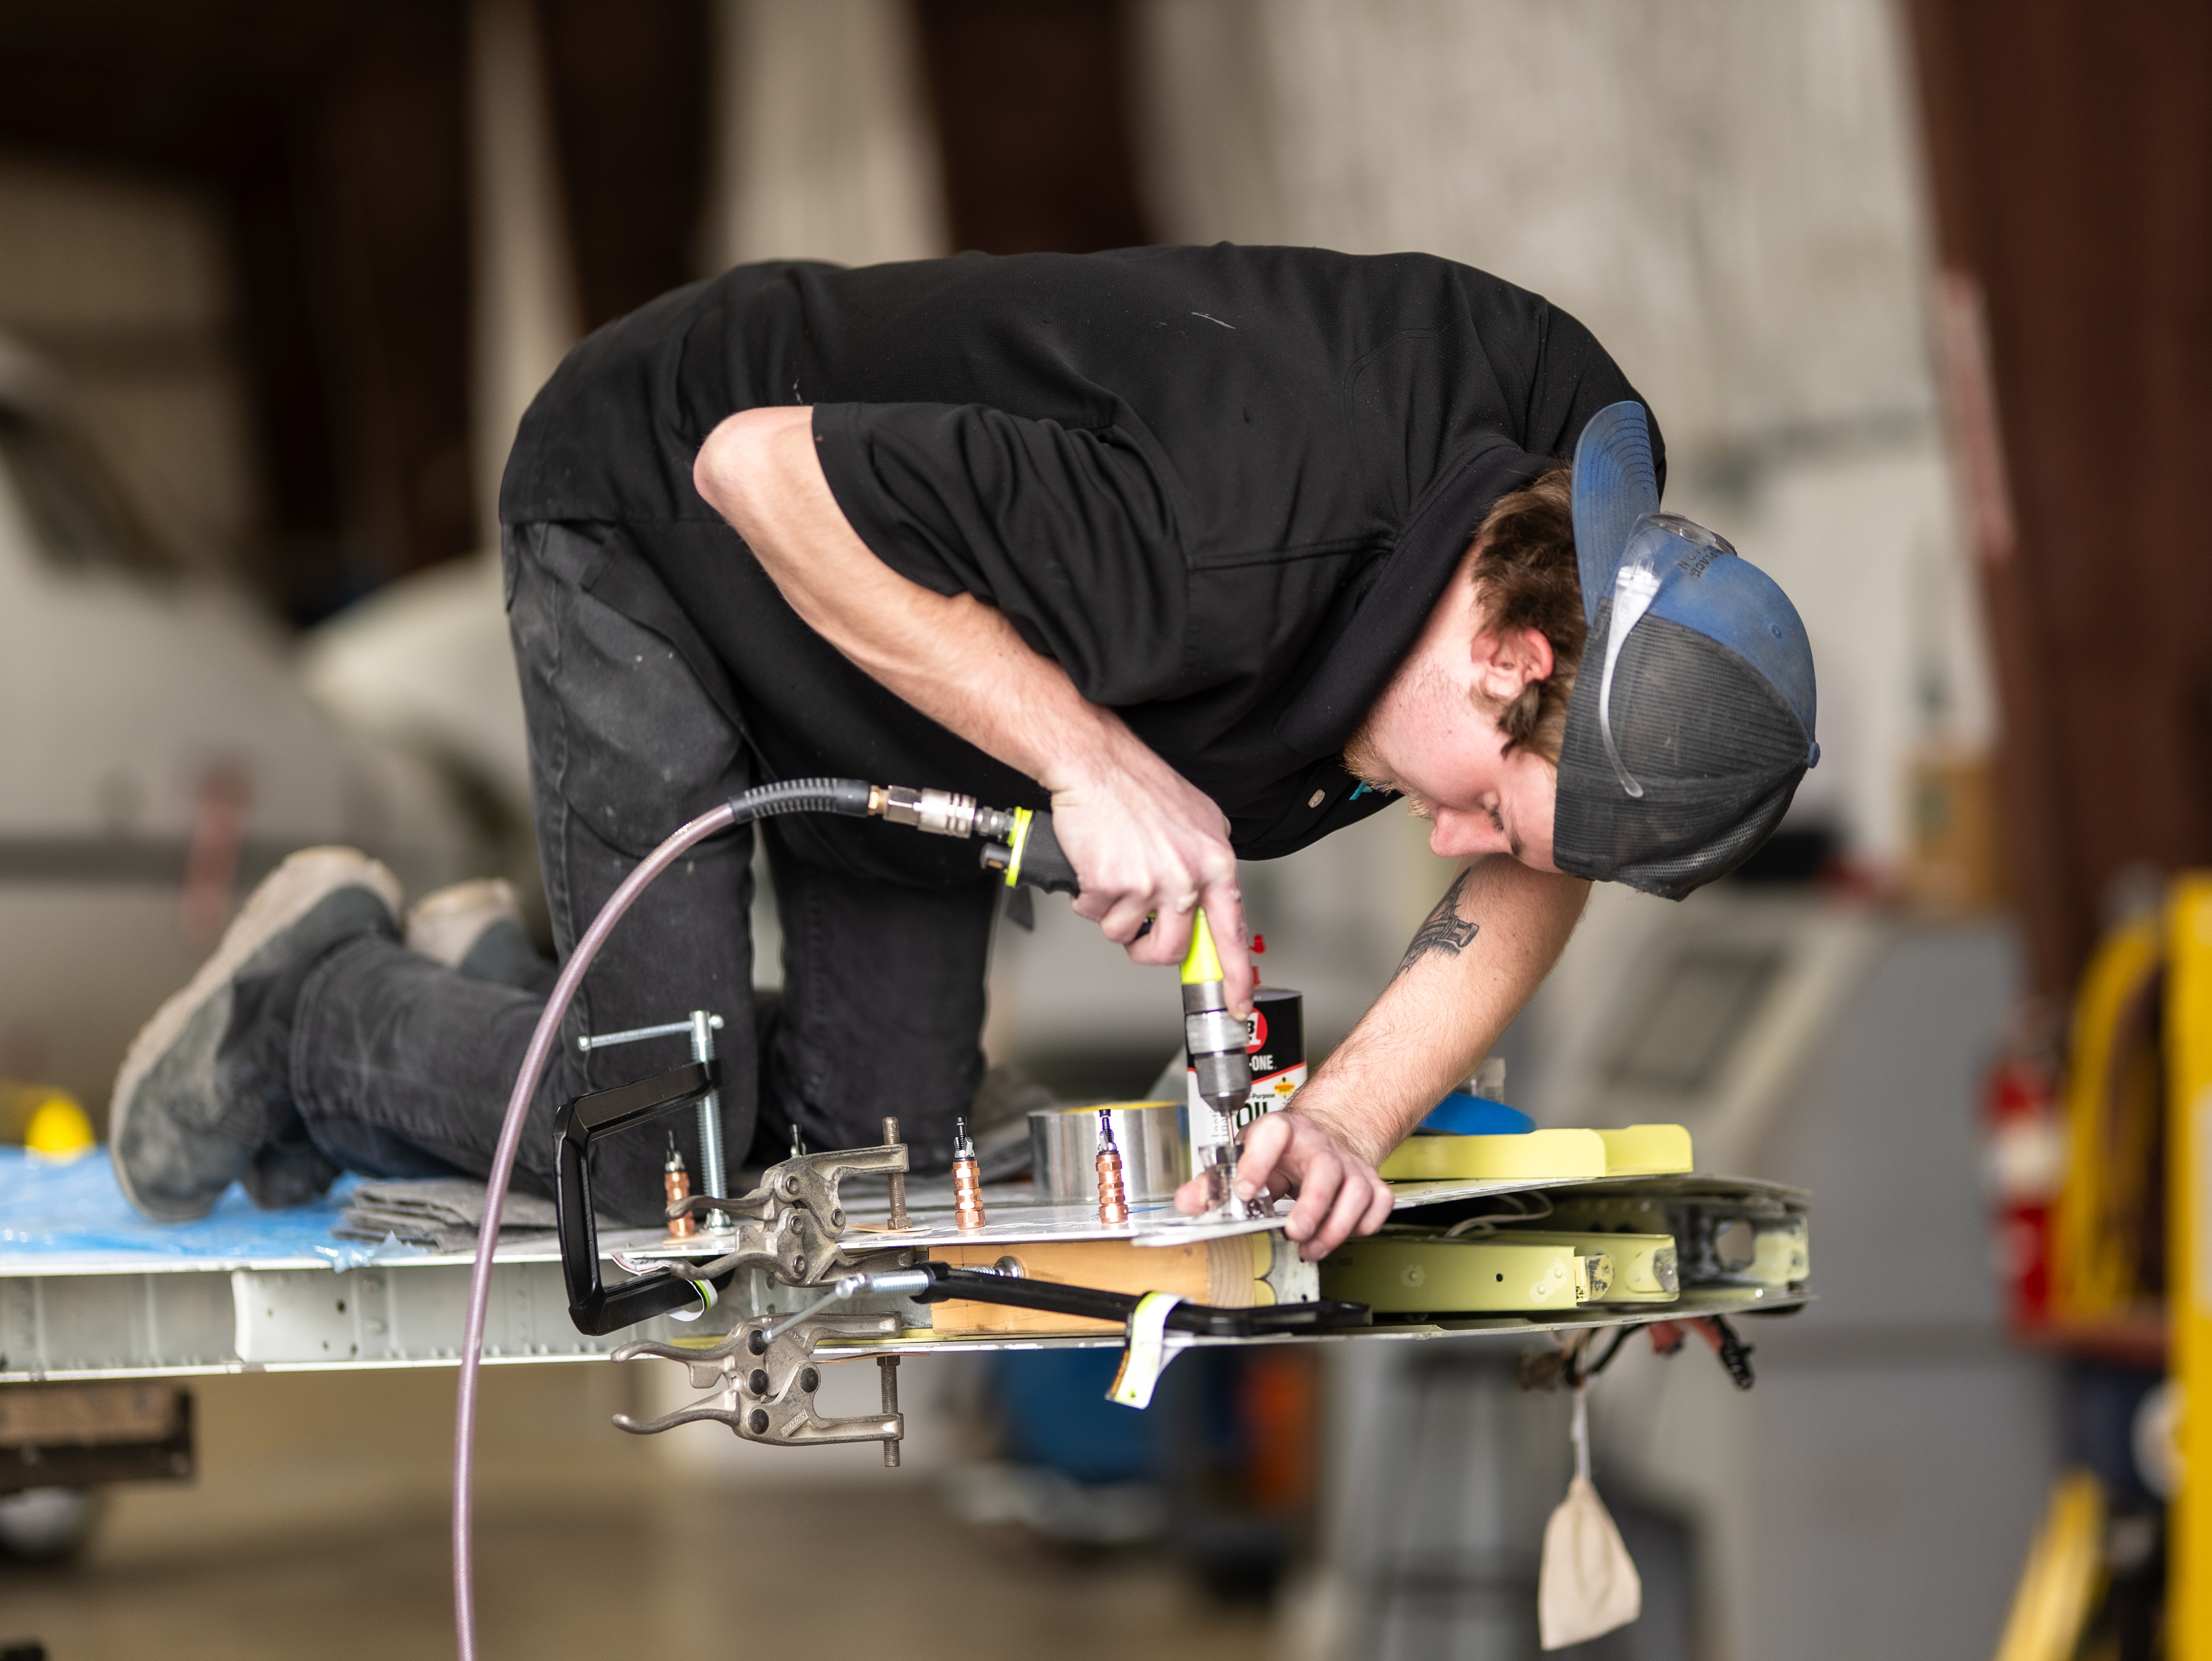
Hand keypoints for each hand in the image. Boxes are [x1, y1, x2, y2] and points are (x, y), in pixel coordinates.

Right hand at [1046, 736, 1252, 1012]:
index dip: (1235, 976)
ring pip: (1124, 934)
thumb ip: (1207, 864)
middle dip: (1147, 947)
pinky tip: (1095, 863)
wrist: (1096, 763)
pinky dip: (1088, 895)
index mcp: (1216, 863)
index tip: (1238, 1003)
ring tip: (1113, 872)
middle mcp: (1188, 877)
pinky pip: (1095, 913)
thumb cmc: (1140, 786)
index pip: (1232, 932)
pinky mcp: (1113, 884)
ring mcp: (1151, 882)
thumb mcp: (1198, 820)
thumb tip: (1206, 902)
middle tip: (1137, 929)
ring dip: (1111, 913)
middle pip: (1171, 949)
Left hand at [1175, 1108, 1393, 1260]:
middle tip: (1294, 1231)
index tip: (1244, 1189)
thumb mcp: (1244, 1156)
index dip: (1258, 1160)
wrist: (1327, 1134)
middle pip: (1326, 1168)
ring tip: (1312, 1247)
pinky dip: (1364, 1225)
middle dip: (1312, 1205)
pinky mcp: (1371, 1183)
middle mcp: (1321, 1146)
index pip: (1273, 1133)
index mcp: (1284, 1133)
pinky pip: (1379, 1204)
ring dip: (1337, 1226)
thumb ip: (1214, 1182)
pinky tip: (1342, 1234)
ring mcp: (1349, 1165)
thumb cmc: (1281, 1150)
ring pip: (1358, 1191)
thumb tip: (1188, 1202)